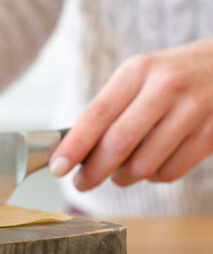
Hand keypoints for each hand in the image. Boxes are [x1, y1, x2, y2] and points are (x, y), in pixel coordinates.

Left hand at [48, 40, 212, 188]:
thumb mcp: (141, 75)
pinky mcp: (212, 133)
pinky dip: (154, 178)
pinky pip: (171, 172)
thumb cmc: (173, 74)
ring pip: (145, 164)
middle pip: (118, 143)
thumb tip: (77, 147)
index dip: (74, 145)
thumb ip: (113, 106)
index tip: (56, 166)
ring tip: (120, 173)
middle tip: (82, 183)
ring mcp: (192, 110)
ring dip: (124, 177)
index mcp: (138, 71)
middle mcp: (164, 87)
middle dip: (94, 171)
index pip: (97, 113)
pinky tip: (151, 167)